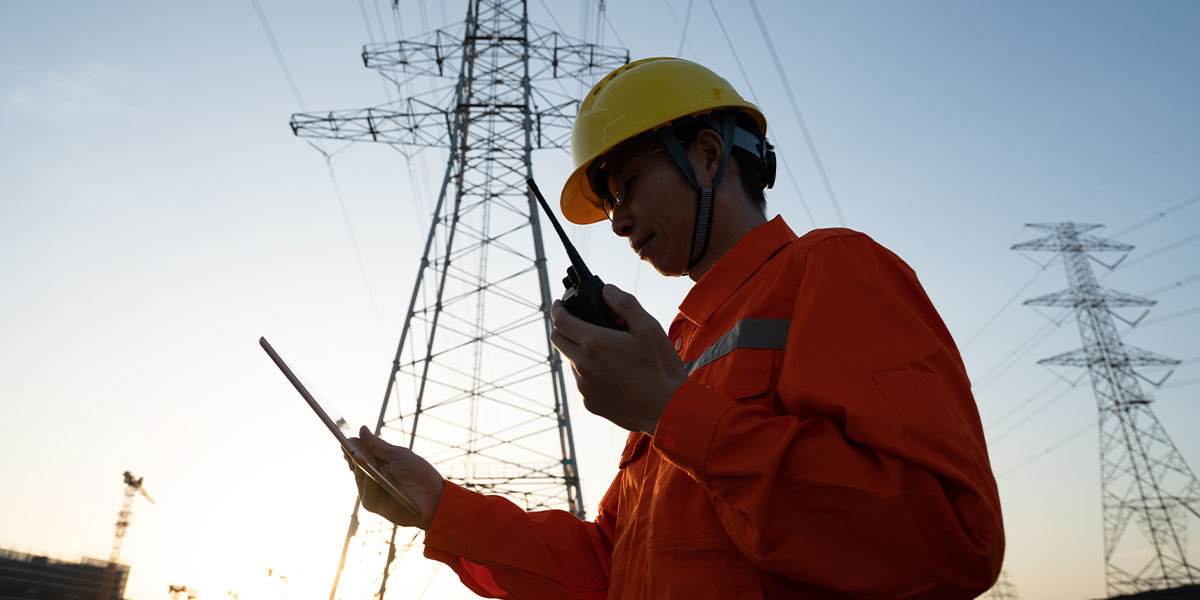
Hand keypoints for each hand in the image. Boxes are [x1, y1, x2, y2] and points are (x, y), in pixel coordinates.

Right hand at [345, 426, 444, 529]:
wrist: (433, 495)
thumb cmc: (418, 474)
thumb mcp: (398, 455)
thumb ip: (378, 445)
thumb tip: (361, 430)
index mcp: (378, 463)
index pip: (359, 453)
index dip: (351, 447)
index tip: (345, 440)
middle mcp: (372, 476)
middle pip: (356, 465)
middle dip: (352, 456)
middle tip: (348, 448)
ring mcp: (372, 491)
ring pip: (359, 478)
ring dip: (359, 469)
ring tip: (357, 460)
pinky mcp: (374, 504)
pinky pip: (366, 494)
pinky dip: (368, 486)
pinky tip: (371, 478)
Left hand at [550, 284, 687, 434]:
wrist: (668, 410)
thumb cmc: (661, 368)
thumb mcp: (649, 328)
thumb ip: (625, 304)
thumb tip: (607, 290)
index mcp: (595, 343)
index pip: (560, 320)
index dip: (558, 308)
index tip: (559, 304)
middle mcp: (583, 366)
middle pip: (558, 340)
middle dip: (563, 327)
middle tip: (578, 322)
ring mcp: (585, 387)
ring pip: (572, 362)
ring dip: (581, 352)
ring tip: (606, 351)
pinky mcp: (590, 403)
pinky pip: (583, 383)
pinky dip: (591, 373)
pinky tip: (613, 374)